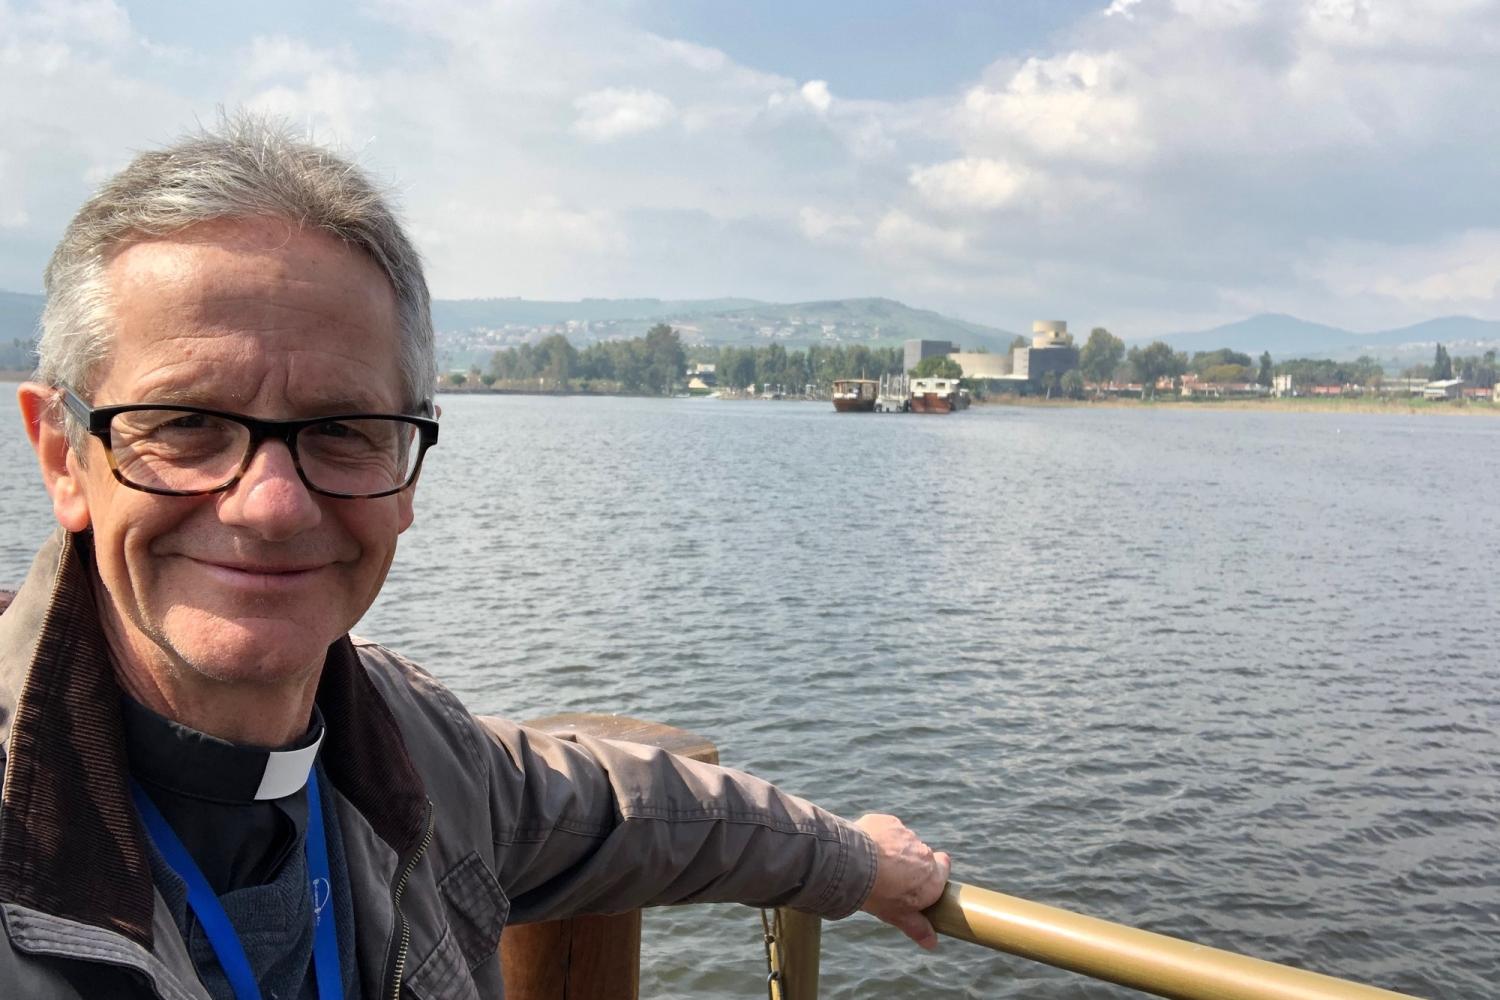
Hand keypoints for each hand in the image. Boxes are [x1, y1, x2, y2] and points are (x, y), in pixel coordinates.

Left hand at [855, 813, 951, 949]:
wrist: (854, 865)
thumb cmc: (878, 894)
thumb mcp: (897, 915)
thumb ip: (917, 927)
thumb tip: (932, 943)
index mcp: (932, 877)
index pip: (944, 867)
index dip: (935, 871)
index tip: (921, 879)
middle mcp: (924, 853)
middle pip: (921, 856)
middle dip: (909, 863)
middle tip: (889, 877)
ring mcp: (907, 835)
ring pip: (903, 841)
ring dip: (894, 849)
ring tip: (872, 863)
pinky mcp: (889, 822)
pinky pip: (887, 829)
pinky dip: (879, 836)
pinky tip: (865, 847)